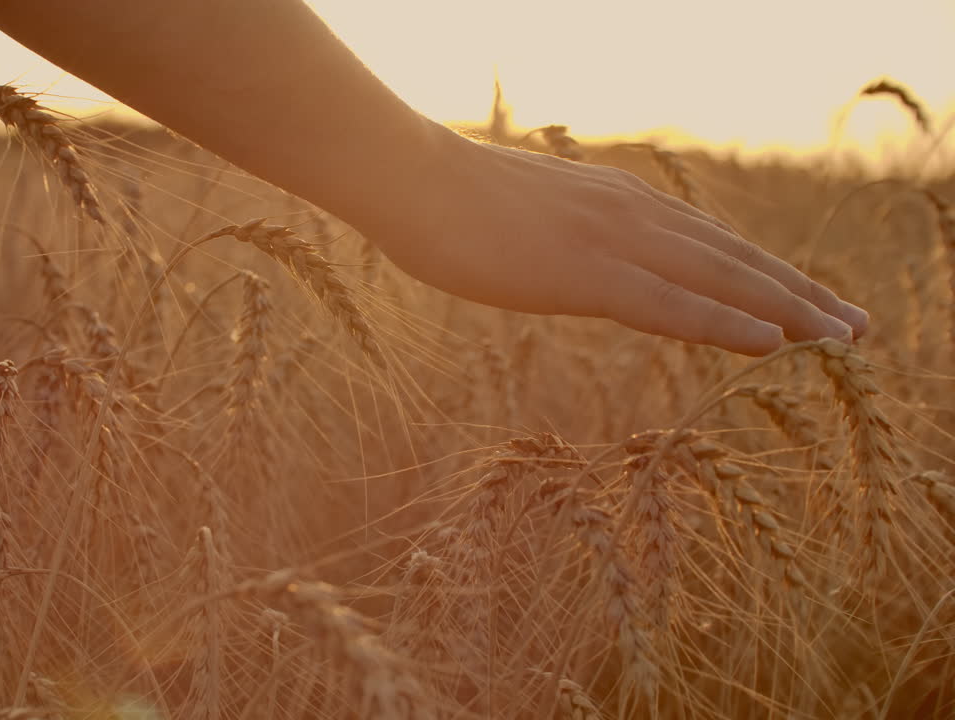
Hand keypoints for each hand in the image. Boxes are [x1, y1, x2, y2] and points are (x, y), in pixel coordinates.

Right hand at [351, 129, 867, 355]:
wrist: (408, 176)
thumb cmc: (447, 199)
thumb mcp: (521, 215)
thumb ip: (559, 233)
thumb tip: (563, 254)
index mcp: (616, 202)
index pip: (707, 242)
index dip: (762, 272)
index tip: (805, 300)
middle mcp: (632, 213)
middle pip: (734, 258)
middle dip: (800, 294)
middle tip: (857, 326)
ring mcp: (613, 240)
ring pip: (722, 279)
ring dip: (790, 310)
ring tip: (844, 339)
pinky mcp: (586, 272)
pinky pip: (672, 305)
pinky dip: (728, 324)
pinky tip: (776, 345)